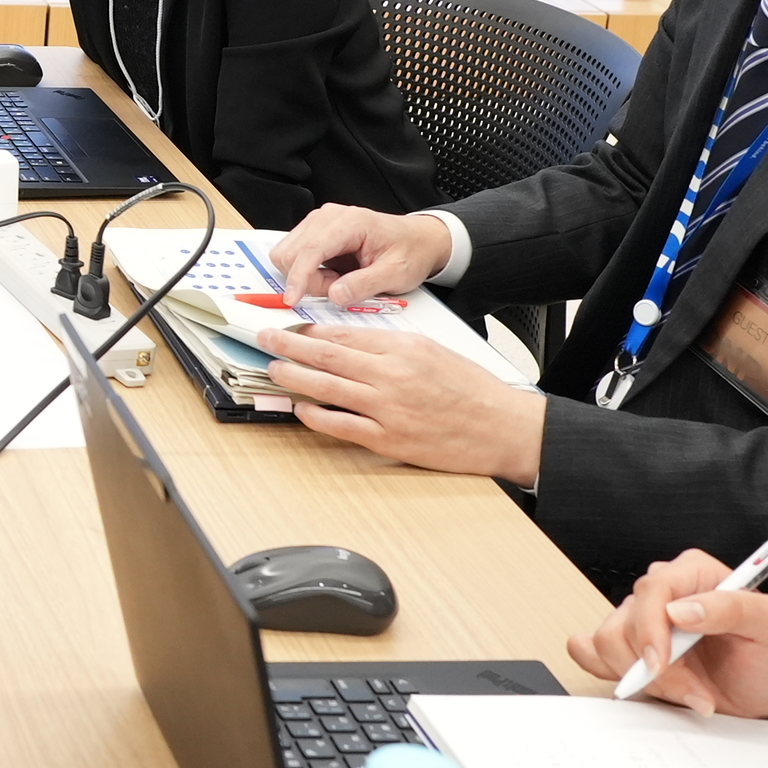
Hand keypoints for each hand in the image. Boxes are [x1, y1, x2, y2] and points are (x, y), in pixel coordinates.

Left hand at [255, 323, 545, 485]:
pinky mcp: (389, 440)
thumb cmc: (473, 391)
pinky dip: (317, 417)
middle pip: (329, 356)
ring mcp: (388, 409)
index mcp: (404, 348)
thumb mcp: (434, 351)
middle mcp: (392, 375)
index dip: (310, 331)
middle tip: (265, 339)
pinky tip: (301, 409)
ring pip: (328, 388)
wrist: (503, 428)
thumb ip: (392, 347)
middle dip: (290, 346)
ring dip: (296, 377)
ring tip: (274, 370)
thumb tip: (350, 344)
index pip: (345, 334)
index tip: (290, 327)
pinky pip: (342, 426)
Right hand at [270, 205, 453, 302]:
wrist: (418, 240)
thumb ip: (365, 284)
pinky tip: (332, 275)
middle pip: (291, 253)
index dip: (298, 276)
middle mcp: (328, 217)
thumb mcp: (396, 273)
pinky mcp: (314, 234)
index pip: (311, 249)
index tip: (293, 299)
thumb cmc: (410, 251)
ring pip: (288, 256)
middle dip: (307, 280)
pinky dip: (309, 274)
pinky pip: (295, 258)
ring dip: (307, 278)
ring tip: (338, 281)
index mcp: (350, 222)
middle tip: (338, 289)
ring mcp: (318, 224)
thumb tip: (335, 295)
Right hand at [565, 550, 767, 718]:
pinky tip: (644, 684)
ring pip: (606, 642)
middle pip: (625, 620)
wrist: (762, 693)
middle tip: (692, 689)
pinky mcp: (628, 648)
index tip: (660, 664)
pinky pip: (590, 650)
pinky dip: (609, 670)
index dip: (649, 628)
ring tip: (686, 690)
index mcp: (693, 573)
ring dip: (642, 678)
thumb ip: (733, 608)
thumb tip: (681, 609)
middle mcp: (663, 592)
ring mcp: (641, 620)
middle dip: (655, 667)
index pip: (652, 589)